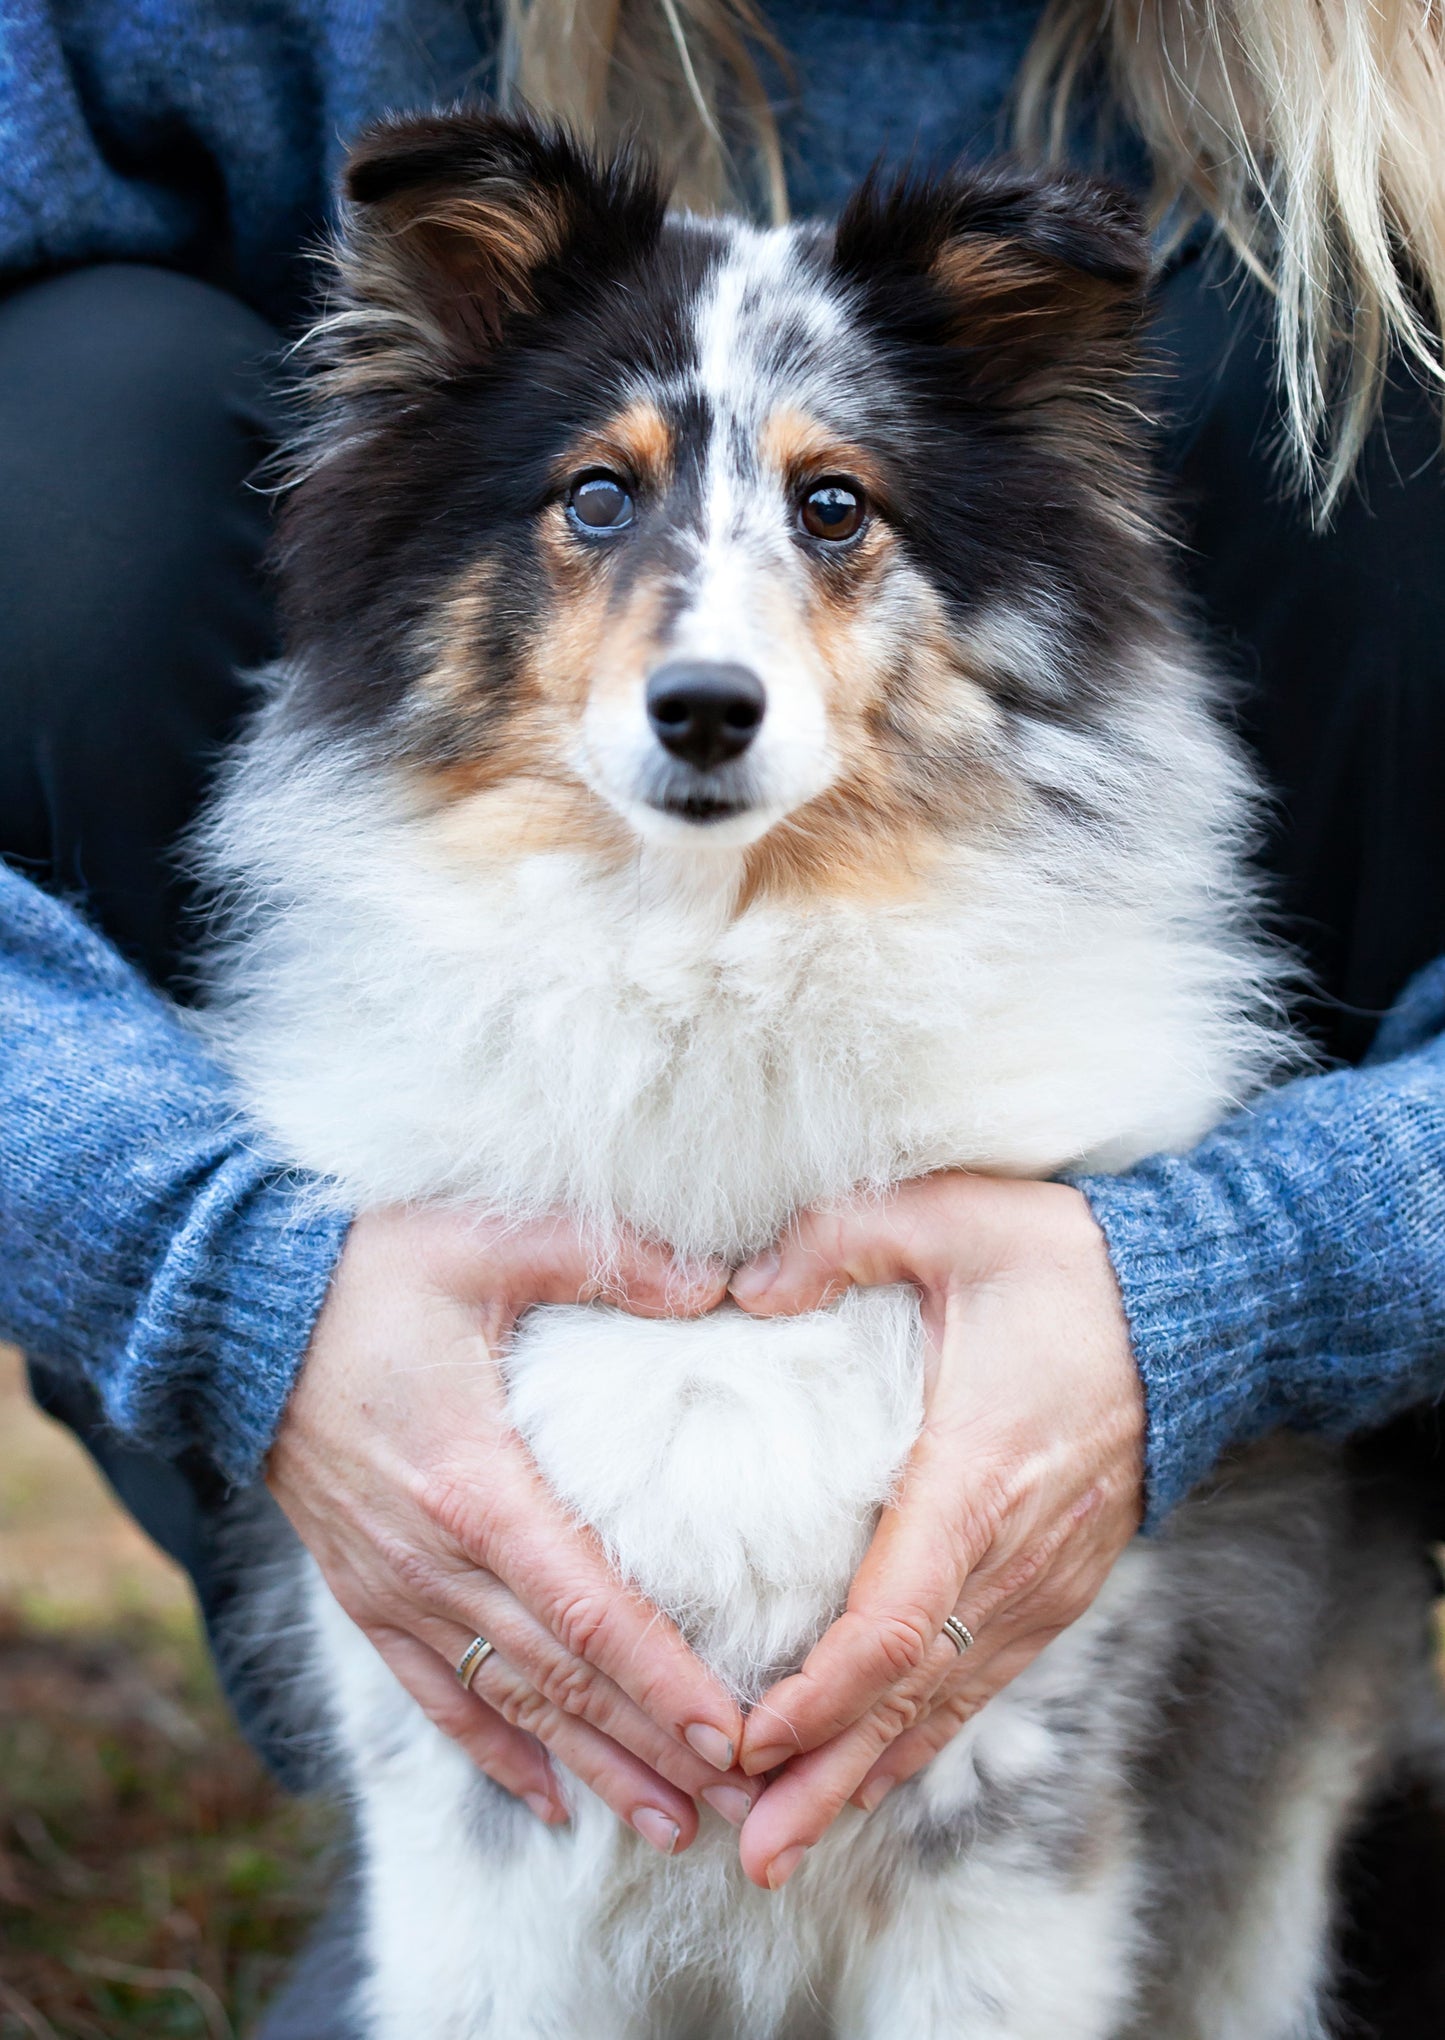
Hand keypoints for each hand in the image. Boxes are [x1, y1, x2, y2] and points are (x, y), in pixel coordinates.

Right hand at [268, 1206, 754, 1854]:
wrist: (237, 1315)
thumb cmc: (369, 1273)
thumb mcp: (487, 1243)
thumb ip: (608, 1261)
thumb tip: (720, 1281)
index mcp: (474, 1483)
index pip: (586, 1609)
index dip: (660, 1679)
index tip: (731, 1736)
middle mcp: (432, 1559)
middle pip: (562, 1676)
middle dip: (656, 1746)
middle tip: (746, 1801)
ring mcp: (394, 1587)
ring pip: (512, 1701)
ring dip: (594, 1765)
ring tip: (675, 1826)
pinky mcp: (367, 1595)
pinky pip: (437, 1696)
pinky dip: (497, 1753)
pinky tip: (553, 1802)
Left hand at [726, 1174, 1143, 1889]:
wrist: (1201, 1306)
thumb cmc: (1064, 1262)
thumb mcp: (946, 1217)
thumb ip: (836, 1242)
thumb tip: (738, 1289)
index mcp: (974, 1476)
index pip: (890, 1624)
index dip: (818, 1698)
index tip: (746, 1743)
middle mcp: (1012, 1553)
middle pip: (909, 1698)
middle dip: (825, 1780)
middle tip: (750, 1854)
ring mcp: (1044, 1579)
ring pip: (945, 1704)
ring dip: (865, 1775)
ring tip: (788, 1843)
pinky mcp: (1058, 1582)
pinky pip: (982, 1680)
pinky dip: (923, 1737)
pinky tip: (876, 1777)